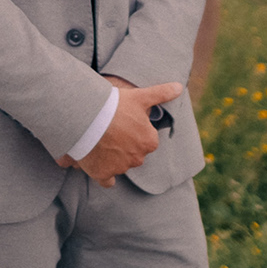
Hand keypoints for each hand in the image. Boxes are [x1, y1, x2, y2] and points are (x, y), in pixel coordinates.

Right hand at [59, 79, 183, 186]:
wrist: (87, 118)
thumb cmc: (115, 106)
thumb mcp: (140, 96)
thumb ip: (161, 94)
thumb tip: (179, 87)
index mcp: (149, 141)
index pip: (146, 139)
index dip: (135, 130)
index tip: (124, 122)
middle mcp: (138, 158)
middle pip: (133, 153)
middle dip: (124, 145)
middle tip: (110, 130)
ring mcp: (120, 167)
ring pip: (120, 165)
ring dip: (112, 157)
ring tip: (98, 140)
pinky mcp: (103, 174)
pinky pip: (107, 180)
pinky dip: (104, 175)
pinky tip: (98, 164)